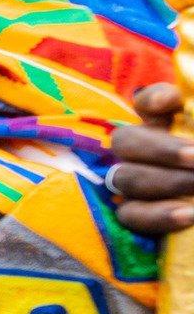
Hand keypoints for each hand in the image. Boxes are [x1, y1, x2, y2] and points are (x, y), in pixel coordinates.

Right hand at [111, 82, 193, 235]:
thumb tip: (177, 105)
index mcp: (170, 125)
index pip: (148, 102)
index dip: (154, 98)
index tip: (172, 101)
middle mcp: (148, 151)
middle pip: (126, 140)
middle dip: (162, 149)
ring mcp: (140, 184)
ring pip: (126, 178)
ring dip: (165, 182)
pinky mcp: (141, 215)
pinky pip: (131, 215)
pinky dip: (158, 215)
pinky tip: (189, 215)